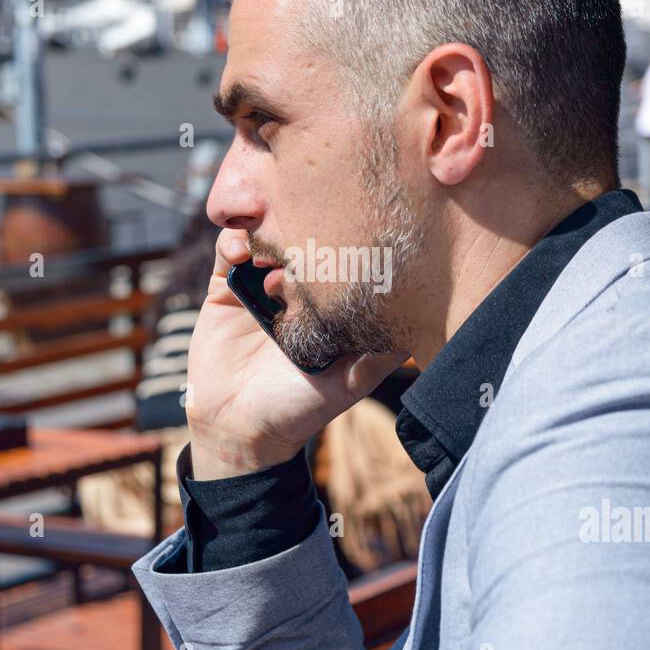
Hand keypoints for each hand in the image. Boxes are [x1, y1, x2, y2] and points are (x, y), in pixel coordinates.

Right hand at [184, 227, 407, 480]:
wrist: (240, 428)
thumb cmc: (301, 408)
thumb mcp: (353, 381)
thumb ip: (384, 353)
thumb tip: (424, 323)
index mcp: (327, 303)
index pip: (339, 256)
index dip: (343, 236)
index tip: (344, 226)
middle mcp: (296, 288)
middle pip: (303, 237)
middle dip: (305, 222)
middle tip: (306, 221)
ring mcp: (260, 284)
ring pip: (266, 235)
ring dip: (267, 224)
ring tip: (268, 233)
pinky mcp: (226, 288)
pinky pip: (228, 252)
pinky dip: (233, 242)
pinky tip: (240, 252)